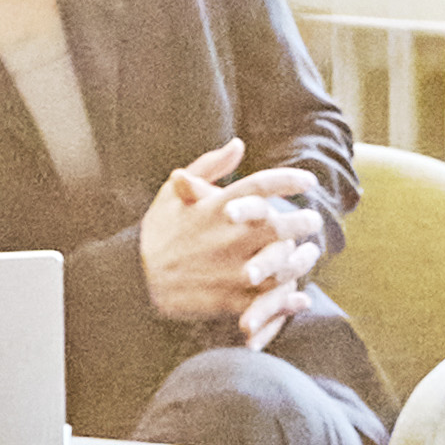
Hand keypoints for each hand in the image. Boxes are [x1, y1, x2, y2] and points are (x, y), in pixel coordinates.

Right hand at [134, 136, 326, 339]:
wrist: (132, 281)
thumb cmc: (156, 235)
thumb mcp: (171, 193)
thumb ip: (208, 167)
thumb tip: (238, 144)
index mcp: (215, 208)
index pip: (261, 186)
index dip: (291, 180)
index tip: (310, 181)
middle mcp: (226, 237)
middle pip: (279, 226)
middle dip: (302, 222)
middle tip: (312, 220)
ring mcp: (229, 269)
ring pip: (279, 264)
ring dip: (300, 260)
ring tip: (308, 253)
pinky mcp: (228, 299)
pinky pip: (267, 300)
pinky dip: (286, 300)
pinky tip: (298, 295)